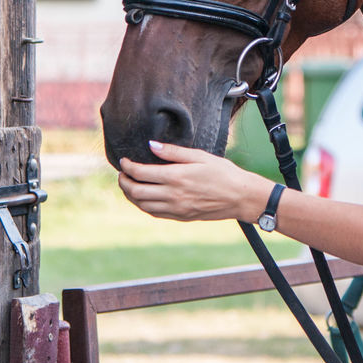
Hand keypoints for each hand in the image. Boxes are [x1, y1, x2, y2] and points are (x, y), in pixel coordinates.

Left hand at [118, 140, 268, 222]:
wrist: (240, 197)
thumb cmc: (223, 172)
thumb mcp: (200, 156)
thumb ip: (173, 152)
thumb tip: (151, 146)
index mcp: (176, 177)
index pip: (140, 173)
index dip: (128, 167)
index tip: (124, 161)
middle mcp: (172, 195)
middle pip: (136, 191)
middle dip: (124, 182)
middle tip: (123, 174)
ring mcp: (176, 208)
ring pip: (143, 205)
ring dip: (131, 195)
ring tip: (130, 185)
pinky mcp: (181, 216)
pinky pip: (155, 213)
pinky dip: (144, 205)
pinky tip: (144, 197)